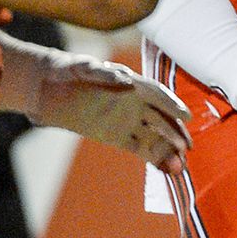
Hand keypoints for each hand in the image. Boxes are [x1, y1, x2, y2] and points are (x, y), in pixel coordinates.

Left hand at [28, 53, 191, 171]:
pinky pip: (141, 149)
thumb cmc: (69, 71)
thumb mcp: (83, 67)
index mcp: (133, 84)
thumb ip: (104, 74)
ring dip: (168, 150)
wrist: (50, 86)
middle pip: (161, 119)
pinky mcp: (119, 137)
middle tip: (186, 148)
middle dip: (175, 133)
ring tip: (180, 166)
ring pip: (155, 136)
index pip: (157, 95)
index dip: (172, 105)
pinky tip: (169, 170)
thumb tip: (127, 82)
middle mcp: (136, 104)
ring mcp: (129, 122)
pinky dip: (156, 159)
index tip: (185, 116)